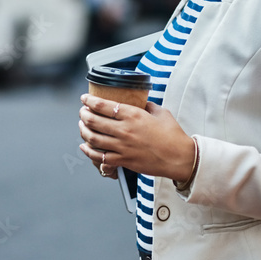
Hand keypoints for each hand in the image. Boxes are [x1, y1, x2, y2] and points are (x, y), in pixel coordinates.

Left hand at [77, 94, 195, 181]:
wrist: (179, 158)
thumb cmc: (172, 135)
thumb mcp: (160, 112)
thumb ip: (147, 105)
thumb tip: (140, 102)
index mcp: (133, 115)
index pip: (103, 105)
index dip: (90, 101)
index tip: (84, 98)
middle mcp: (125, 130)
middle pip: (94, 121)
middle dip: (83, 114)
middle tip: (82, 112)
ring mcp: (122, 146)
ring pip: (93, 138)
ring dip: (83, 131)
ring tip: (81, 126)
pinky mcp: (124, 160)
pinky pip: (100, 157)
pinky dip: (89, 151)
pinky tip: (84, 147)